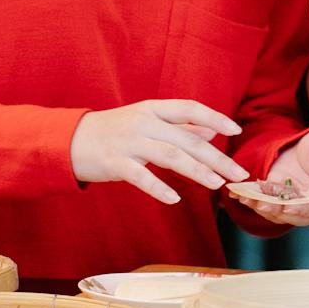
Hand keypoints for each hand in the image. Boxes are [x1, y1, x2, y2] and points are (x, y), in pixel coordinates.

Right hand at [70, 99, 249, 204]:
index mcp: (152, 109)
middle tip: (238, 174)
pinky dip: (158, 188)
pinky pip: (140, 176)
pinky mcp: (114, 162)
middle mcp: (143, 122)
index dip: (214, 117)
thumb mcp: (146, 122)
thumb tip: (213, 129)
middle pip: (187, 139)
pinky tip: (175, 199)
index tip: (236, 131)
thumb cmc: (113, 131)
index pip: (189, 108)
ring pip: (170, 156)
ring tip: (216, 185)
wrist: (70, 140)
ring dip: (197, 171)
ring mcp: (128, 142)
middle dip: (216, 157)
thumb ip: (180, 126)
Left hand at [230, 128, 308, 226]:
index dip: (303, 209)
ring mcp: (297, 207)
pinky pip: (268, 205)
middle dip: (277, 211)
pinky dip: (255, 201)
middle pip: (297, 216)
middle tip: (261, 204)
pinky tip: (243, 196)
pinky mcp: (280, 201)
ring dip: (263, 207)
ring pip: (280, 214)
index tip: (288, 207)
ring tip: (247, 199)